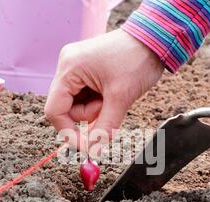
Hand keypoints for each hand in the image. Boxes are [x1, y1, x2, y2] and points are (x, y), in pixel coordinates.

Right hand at [44, 29, 163, 153]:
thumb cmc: (137, 60)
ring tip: (115, 95)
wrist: (155, 40)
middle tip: (110, 106)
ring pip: (78, 105)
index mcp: (69, 68)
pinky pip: (86, 97)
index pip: (55, 110)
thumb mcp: (121, 98)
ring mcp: (76, 68)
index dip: (68, 133)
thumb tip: (93, 153)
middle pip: (67, 108)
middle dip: (90, 115)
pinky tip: (112, 92)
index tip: (86, 148)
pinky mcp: (86, 71)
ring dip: (96, 109)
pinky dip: (99, 102)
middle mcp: (67, 66)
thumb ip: (105, 127)